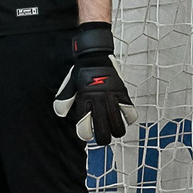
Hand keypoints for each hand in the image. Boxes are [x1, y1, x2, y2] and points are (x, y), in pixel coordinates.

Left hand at [53, 22, 135, 143]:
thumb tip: (62, 114)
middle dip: (102, 139)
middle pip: (103, 132)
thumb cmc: (82, 71)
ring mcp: (112, 97)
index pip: (84, 128)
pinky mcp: (123, 93)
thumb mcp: (69, 85)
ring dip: (116, 131)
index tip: (87, 133)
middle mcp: (98, 101)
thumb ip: (63, 100)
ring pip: (119, 126)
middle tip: (102, 137)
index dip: (85, 135)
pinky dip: (129, 119)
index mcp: (84, 100)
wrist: (95, 54)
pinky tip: (125, 118)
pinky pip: (131, 112)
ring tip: (114, 130)